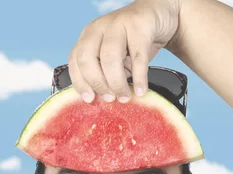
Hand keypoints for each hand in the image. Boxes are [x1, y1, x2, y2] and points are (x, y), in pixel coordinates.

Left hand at [68, 0, 182, 102]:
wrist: (156, 16)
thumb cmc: (132, 41)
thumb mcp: (115, 56)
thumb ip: (106, 72)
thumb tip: (104, 99)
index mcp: (88, 36)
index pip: (75, 60)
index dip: (80, 82)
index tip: (89, 99)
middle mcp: (99, 28)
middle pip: (89, 58)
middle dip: (98, 83)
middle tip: (109, 99)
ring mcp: (118, 24)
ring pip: (110, 57)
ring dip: (116, 82)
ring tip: (124, 97)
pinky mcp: (139, 26)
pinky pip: (138, 57)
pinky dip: (139, 77)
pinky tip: (140, 90)